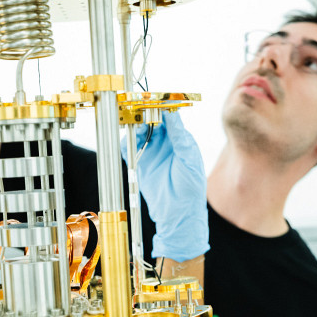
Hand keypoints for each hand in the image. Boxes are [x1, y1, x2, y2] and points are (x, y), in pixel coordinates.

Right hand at [122, 111, 207, 260]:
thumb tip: (172, 113)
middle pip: (152, 122)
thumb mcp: (188, 159)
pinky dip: (126, 144)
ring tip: (135, 130)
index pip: (169, 118)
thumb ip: (179, 136)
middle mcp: (166, 143)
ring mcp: (152, 153)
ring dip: (135, 129)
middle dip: (145, 116)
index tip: (152, 103)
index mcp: (181, 140)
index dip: (160, 109)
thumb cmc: (190, 188)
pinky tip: (128, 144)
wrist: (178, 213)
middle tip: (140, 116)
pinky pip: (129, 149)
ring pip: (139, 133)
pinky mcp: (140, 163)